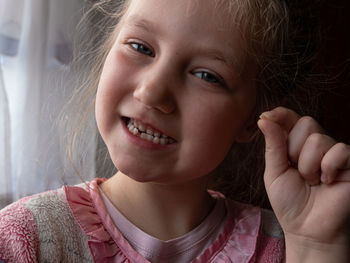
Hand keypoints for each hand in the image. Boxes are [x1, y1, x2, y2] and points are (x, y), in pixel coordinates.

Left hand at [257, 107, 349, 261]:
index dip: (280, 114)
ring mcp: (333, 153)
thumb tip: (264, 118)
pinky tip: (327, 182)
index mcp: (294, 144)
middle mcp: (315, 145)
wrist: (307, 229)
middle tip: (296, 171)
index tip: (264, 116)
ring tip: (311, 182)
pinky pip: (339, 150)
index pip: (290, 118)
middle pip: (306, 123)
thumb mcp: (274, 172)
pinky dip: (328, 168)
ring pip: (318, 139)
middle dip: (294, 149)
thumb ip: (273, 145)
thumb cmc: (289, 202)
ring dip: (308, 166)